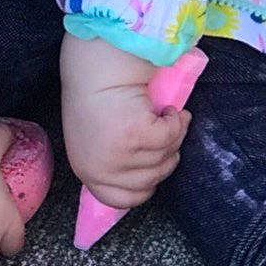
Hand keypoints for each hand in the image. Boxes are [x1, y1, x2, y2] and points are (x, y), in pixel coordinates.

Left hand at [60, 33, 190, 209]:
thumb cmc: (98, 97)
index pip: (124, 200)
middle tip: (163, 130)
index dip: (147, 183)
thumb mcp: (97, 140)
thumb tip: (151, 178)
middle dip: (166, 153)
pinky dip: (176, 121)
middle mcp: (100, 169)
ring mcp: (117, 155)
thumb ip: (115, 163)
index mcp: (89, 172)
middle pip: (154, 179)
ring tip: (165, 115)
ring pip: (166, 157)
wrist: (95, 65)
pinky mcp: (134, 135)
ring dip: (174, 134)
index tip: (155, 161)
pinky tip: (168, 108)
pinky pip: (170, 137)